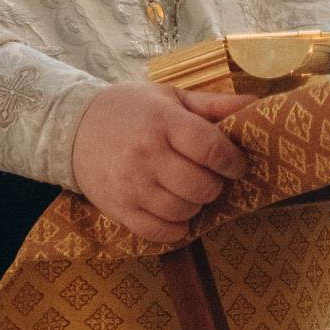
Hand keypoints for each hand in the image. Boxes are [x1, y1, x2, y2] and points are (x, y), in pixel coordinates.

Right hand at [70, 83, 255, 243]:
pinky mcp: (120, 210)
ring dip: (195, 205)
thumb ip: (213, 104)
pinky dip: (176, 227)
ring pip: (184, 211)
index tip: (235, 164)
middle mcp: (147, 156)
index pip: (211, 149)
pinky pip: (160, 232)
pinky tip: (174, 211)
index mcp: (163, 122)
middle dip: (215, 184)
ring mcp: (133, 186)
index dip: (232, 161)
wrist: (73, 129)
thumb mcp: (169, 97)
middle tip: (209, 177)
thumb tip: (256, 104)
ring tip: (188, 191)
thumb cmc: (129, 111)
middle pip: (202, 186)